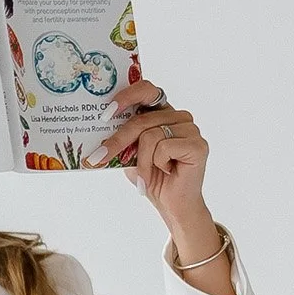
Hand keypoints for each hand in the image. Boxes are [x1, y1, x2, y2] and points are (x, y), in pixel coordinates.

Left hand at [83, 76, 232, 293]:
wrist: (172, 205)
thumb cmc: (152, 176)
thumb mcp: (130, 153)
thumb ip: (121, 135)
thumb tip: (95, 127)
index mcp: (162, 112)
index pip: (146, 89)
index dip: (126, 96)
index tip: (106, 113)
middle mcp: (179, 116)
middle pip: (141, 119)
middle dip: (117, 141)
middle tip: (97, 158)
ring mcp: (191, 129)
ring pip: (150, 136)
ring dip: (141, 161)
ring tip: (145, 176)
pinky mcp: (198, 145)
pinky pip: (164, 148)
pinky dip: (156, 165)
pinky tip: (167, 172)